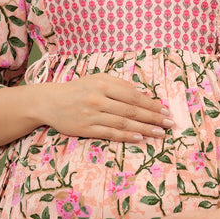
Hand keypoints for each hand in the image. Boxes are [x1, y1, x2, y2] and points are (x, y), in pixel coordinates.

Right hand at [39, 73, 172, 142]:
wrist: (50, 102)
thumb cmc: (77, 90)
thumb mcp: (97, 79)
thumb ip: (119, 84)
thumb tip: (143, 93)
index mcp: (103, 84)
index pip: (133, 95)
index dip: (151, 104)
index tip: (165, 110)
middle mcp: (98, 99)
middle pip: (131, 110)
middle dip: (153, 117)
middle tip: (169, 123)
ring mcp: (92, 115)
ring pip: (123, 123)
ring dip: (144, 129)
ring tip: (160, 133)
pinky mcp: (86, 129)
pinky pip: (110, 133)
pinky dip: (126, 136)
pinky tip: (140, 138)